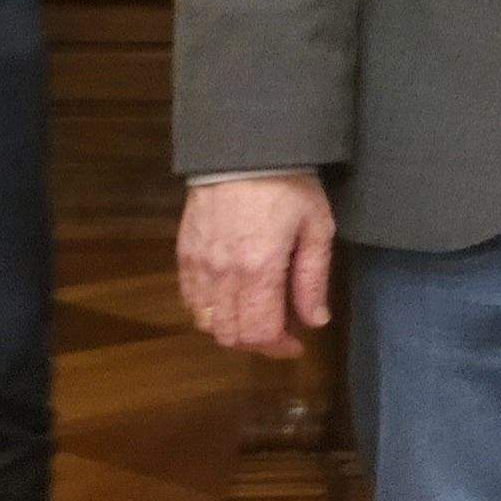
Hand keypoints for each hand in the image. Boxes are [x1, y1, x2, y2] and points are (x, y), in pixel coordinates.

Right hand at [178, 174, 337, 357]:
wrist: (244, 151)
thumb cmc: (290, 187)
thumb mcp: (317, 229)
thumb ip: (313, 279)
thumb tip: (315, 321)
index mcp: (259, 271)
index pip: (258, 333)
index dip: (277, 348)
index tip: (296, 345)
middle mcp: (222, 275)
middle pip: (229, 334)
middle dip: (257, 342)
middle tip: (280, 332)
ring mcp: (198, 266)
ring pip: (206, 321)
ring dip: (231, 328)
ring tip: (257, 315)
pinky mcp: (183, 255)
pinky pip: (189, 299)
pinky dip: (208, 310)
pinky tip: (230, 300)